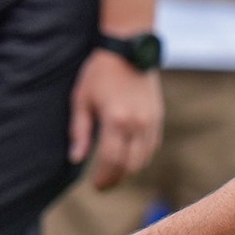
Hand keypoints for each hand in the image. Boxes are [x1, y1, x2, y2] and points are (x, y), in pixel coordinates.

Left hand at [69, 50, 162, 189]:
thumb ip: (79, 132)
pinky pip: (152, 147)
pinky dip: (141, 157)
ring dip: (129, 170)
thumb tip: (76, 159)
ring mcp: (151, 121)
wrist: (128, 48)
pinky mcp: (158, 117)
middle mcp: (137, 124)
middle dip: (116, 179)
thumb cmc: (99, 73)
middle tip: (103, 184)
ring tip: (114, 172)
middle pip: (130, 165)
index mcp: (116, 120)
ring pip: (144, 159)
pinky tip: (129, 157)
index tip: (95, 186)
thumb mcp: (81, 100)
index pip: (111, 161)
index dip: (103, 178)